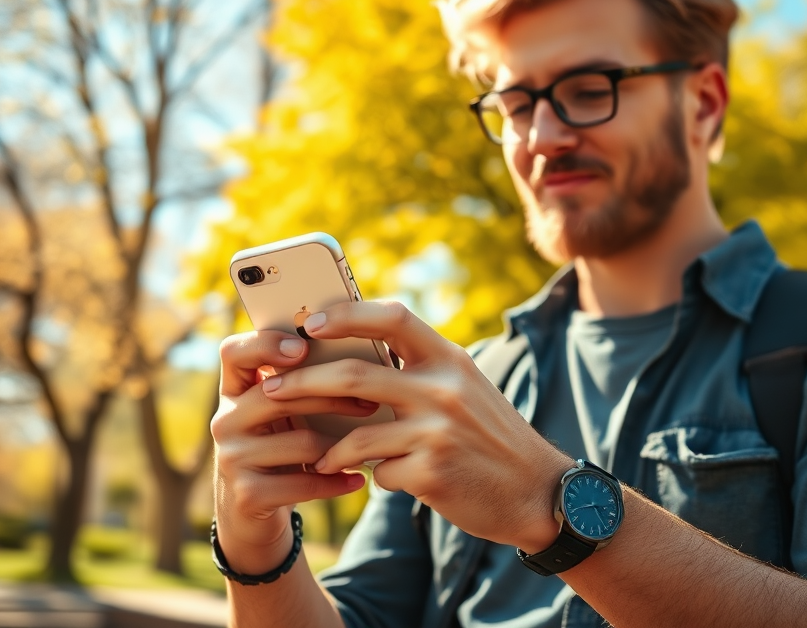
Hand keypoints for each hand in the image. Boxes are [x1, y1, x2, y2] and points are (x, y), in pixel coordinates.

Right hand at [210, 329, 372, 572]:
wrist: (247, 512)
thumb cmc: (276, 448)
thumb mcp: (278, 414)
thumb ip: (297, 385)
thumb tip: (359, 358)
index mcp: (233, 391)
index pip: (234, 352)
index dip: (265, 345)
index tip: (303, 348)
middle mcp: (226, 420)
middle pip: (280, 395)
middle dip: (331, 397)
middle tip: (370, 400)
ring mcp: (232, 458)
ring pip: (301, 443)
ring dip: (340, 446)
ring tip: (368, 444)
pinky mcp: (247, 494)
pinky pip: (303, 483)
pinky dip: (335, 482)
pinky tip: (357, 479)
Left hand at [260, 300, 573, 551]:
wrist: (537, 493)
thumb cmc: (489, 436)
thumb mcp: (463, 388)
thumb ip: (417, 370)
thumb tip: (350, 356)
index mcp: (450, 358)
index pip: (392, 317)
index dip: (346, 314)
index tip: (309, 322)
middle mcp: (444, 388)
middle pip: (355, 376)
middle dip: (303, 383)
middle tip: (270, 390)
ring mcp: (438, 432)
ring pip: (356, 434)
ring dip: (327, 447)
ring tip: (313, 454)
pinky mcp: (432, 474)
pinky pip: (379, 473)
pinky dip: (372, 477)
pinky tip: (374, 481)